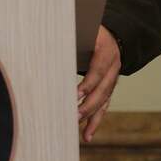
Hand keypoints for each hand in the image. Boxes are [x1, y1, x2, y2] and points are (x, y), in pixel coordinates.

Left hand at [78, 25, 120, 142]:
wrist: (113, 34)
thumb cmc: (91, 29)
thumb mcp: (84, 27)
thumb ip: (71, 32)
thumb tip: (47, 33)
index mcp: (106, 51)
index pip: (97, 70)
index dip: (88, 83)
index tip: (75, 94)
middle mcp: (113, 67)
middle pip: (102, 90)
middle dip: (88, 105)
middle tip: (74, 116)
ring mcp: (112, 79)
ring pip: (104, 101)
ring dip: (92, 117)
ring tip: (83, 133)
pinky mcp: (108, 89)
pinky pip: (104, 106)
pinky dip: (96, 121)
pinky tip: (87, 134)